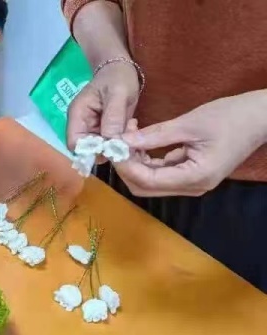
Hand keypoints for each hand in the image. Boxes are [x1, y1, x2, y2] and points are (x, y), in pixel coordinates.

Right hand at [67, 61, 139, 150]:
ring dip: (116, 146)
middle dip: (108, 149)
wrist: (121, 70)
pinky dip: (121, 142)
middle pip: (87, 151)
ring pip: (100, 150)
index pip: (75, 144)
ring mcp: (91, 130)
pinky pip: (109, 145)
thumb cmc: (117, 77)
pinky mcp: (102, 132)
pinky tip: (130, 128)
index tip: (113, 148)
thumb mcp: (118, 94)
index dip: (91, 151)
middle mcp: (81, 126)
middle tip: (128, 139)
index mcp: (78, 115)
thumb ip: (113, 119)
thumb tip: (111, 144)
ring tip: (130, 129)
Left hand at [117, 91, 266, 196]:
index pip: (147, 180)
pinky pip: (160, 173)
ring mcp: (191, 183)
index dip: (125, 165)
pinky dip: (146, 160)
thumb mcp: (190, 123)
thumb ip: (155, 134)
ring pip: (150, 182)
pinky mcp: (190, 175)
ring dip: (134, 163)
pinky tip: (139, 141)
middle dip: (126, 166)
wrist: (261, 117)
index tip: (112, 145)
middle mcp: (191, 187)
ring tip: (127, 136)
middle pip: (144, 187)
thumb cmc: (231, 117)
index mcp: (194, 177)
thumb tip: (123, 140)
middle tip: (116, 141)